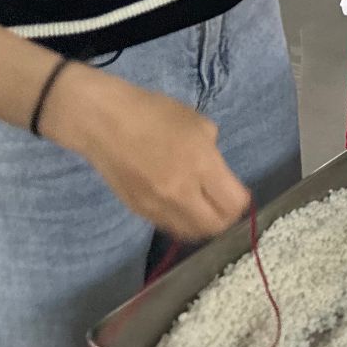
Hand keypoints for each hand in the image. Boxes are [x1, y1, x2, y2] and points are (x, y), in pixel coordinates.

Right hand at [44, 66, 250, 241]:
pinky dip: (181, 222)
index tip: (240, 193)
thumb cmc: (155, 113)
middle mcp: (181, 192)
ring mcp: (157, 206)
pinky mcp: (138, 211)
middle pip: (215, 226)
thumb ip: (212, 153)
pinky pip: (169, 227)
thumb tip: (216, 174)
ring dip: (203, 224)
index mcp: (201, 164)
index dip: (241, 201)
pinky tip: (182, 207)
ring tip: (205, 209)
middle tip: (225, 205)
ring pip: (191, 233)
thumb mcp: (198, 124)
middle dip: (226, 218)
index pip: (232, 202)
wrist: (105, 123)